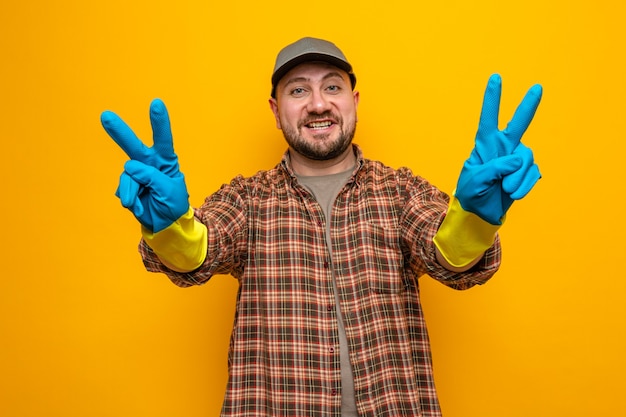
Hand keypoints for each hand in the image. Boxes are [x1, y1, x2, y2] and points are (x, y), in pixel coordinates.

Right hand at [101, 99, 188, 232]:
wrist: (165, 224)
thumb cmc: (173, 205)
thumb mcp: (169, 191)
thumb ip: (152, 177)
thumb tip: (130, 167)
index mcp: (166, 160)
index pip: (163, 139)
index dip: (159, 122)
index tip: (156, 103)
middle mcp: (149, 163)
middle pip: (133, 146)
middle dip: (119, 131)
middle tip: (105, 116)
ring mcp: (136, 174)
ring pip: (128, 176)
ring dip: (134, 191)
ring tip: (143, 203)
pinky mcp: (127, 185)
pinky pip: (124, 189)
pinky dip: (131, 199)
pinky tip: (139, 205)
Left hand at [455, 74, 541, 224]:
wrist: (481, 213)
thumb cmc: (472, 194)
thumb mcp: (474, 181)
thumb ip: (494, 168)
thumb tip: (518, 160)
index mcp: (484, 145)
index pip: (488, 119)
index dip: (492, 99)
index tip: (495, 77)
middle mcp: (503, 148)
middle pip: (518, 124)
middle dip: (527, 106)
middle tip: (537, 87)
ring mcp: (516, 159)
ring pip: (526, 159)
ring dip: (517, 177)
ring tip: (506, 189)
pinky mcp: (526, 172)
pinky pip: (532, 174)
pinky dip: (524, 185)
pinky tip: (514, 193)